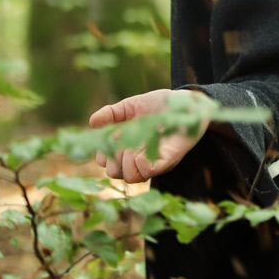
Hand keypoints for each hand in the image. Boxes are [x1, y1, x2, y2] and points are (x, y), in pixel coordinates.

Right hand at [91, 89, 211, 183]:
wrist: (186, 102)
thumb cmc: (159, 105)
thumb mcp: (131, 106)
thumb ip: (111, 114)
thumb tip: (92, 122)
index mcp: (127, 149)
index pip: (105, 162)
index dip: (103, 152)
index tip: (111, 135)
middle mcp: (139, 160)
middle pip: (114, 173)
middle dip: (113, 157)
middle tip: (123, 140)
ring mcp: (154, 162)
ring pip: (130, 176)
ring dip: (127, 160)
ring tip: (136, 142)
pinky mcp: (169, 159)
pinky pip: (150, 171)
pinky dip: (141, 164)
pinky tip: (142, 150)